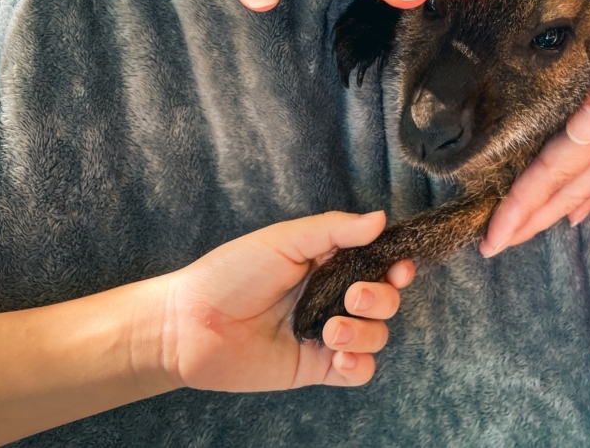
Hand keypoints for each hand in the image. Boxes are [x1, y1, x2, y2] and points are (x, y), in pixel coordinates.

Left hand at [162, 211, 414, 389]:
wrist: (190, 325)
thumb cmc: (231, 273)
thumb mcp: (284, 240)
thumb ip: (335, 230)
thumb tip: (381, 218)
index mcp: (327, 263)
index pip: (378, 263)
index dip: (397, 266)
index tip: (398, 268)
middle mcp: (332, 297)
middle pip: (386, 300)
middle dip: (381, 298)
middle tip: (353, 297)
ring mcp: (326, 333)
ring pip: (377, 336)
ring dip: (365, 333)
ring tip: (330, 330)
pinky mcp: (316, 367)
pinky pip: (359, 371)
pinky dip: (359, 364)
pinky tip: (337, 356)